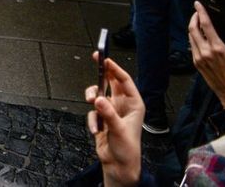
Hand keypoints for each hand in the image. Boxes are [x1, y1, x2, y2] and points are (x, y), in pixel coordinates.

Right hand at [86, 57, 143, 186]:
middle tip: (96, 59)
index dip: (114, 68)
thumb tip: (98, 98)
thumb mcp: (118, 129)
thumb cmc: (127, 149)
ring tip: (91, 101)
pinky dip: (91, 119)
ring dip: (92, 96)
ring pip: (98, 94)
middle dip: (102, 73)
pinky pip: (92, 111)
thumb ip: (107, 113)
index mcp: (134, 104)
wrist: (118, 165)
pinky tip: (95, 129)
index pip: (124, 81)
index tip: (105, 59)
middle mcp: (123, 105)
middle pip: (111, 82)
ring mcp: (111, 110)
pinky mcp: (101, 118)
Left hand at [188, 3, 224, 114]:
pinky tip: (199, 36)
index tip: (198, 4)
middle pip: (193, 29)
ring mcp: (199, 58)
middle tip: (197, 12)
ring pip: (190, 37)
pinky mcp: (197, 64)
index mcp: (217, 48)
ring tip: (198, 22)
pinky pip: (192, 46)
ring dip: (192, 27)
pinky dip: (193, 38)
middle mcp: (205, 52)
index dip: (201, 12)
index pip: (205, 25)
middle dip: (194, 18)